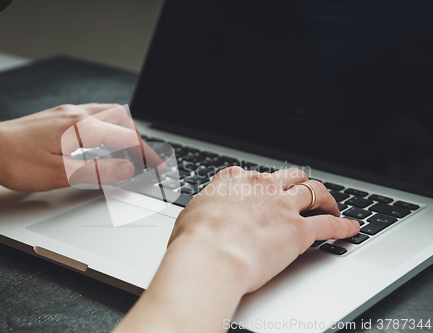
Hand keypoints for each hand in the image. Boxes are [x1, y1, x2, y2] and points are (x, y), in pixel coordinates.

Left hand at [0, 103, 160, 190]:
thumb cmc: (15, 162)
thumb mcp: (61, 174)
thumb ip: (99, 171)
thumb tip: (127, 169)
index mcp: (81, 126)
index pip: (125, 137)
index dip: (146, 153)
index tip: (156, 165)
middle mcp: (75, 114)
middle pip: (120, 119)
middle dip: (137, 138)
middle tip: (144, 159)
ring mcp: (65, 113)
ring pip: (106, 114)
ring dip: (122, 130)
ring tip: (127, 151)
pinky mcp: (56, 117)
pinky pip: (92, 116)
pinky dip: (106, 127)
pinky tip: (100, 141)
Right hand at [169, 166, 359, 292]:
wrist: (211, 255)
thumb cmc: (195, 238)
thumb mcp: (192, 212)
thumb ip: (206, 207)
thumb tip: (203, 212)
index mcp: (235, 180)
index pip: (256, 175)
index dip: (265, 184)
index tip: (267, 191)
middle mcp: (262, 186)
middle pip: (292, 176)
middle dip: (301, 183)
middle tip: (306, 193)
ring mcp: (283, 205)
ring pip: (315, 191)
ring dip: (326, 198)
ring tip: (331, 205)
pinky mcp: (299, 230)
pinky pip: (329, 224)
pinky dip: (343, 225)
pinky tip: (351, 227)